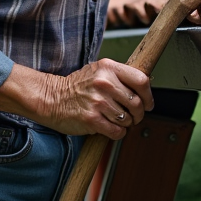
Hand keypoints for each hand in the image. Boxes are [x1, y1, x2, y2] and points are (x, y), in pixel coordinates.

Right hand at [0, 60, 153, 138]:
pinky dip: (118, 133)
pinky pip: (117, 131)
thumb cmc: (76, 86)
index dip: (148, 95)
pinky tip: (111, 128)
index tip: (148, 103)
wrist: (51, 98)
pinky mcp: (92, 120)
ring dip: (126, 124)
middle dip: (139, 114)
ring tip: (117, 120)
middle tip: (133, 116)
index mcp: (108, 68)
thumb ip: (120, 76)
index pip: (141, 81)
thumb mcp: (98, 71)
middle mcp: (104, 83)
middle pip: (137, 103)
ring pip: (128, 119)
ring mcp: (98, 102)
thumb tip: (145, 88)